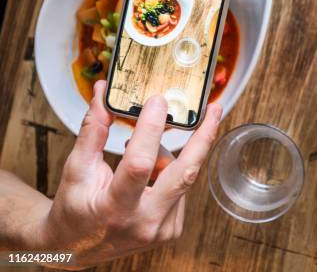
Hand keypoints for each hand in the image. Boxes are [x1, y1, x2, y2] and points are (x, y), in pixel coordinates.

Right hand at [25, 81, 221, 266]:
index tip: (159, 101)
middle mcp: (145, 222)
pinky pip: (180, 188)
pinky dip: (169, 171)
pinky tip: (150, 169)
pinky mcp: (173, 228)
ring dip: (170, 153)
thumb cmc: (74, 210)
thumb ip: (92, 131)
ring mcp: (163, 228)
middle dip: (203, 138)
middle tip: (214, 109)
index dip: (151, 130)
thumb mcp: (74, 170)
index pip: (139, 164)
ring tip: (145, 140)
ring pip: (183, 176)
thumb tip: (104, 94)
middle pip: (185, 174)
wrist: (77, 249)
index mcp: (115, 209)